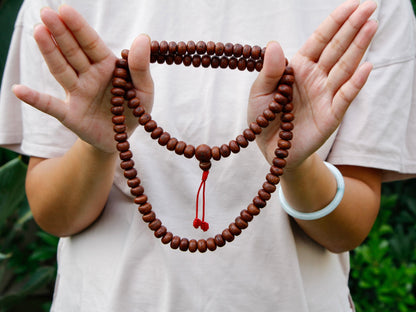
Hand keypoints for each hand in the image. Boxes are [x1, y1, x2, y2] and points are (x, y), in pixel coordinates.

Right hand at [12, 5, 153, 153]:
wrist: (122, 138)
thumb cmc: (133, 110)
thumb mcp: (144, 89)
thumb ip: (141, 67)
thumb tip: (143, 37)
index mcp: (106, 66)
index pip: (91, 43)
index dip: (78, 27)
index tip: (65, 10)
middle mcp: (88, 76)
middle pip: (72, 51)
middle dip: (60, 32)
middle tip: (46, 12)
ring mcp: (77, 93)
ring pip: (61, 70)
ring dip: (50, 52)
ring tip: (38, 32)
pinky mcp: (70, 114)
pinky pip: (51, 106)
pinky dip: (35, 99)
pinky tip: (19, 90)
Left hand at [248, 0, 377, 168]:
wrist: (270, 148)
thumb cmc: (264, 117)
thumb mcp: (260, 92)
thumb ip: (269, 71)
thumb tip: (275, 45)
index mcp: (299, 68)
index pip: (320, 40)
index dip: (335, 22)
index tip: (352, 4)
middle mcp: (316, 78)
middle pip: (337, 48)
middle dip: (353, 27)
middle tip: (370, 6)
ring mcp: (325, 95)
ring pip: (345, 67)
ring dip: (358, 47)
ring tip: (371, 26)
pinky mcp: (331, 115)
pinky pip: (345, 96)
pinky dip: (355, 83)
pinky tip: (366, 66)